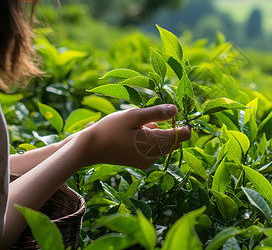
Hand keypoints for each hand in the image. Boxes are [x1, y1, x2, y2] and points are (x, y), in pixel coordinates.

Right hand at [75, 104, 190, 168]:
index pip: (182, 136)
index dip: (183, 124)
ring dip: (157, 132)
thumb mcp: (133, 116)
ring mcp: (146, 161)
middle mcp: (154, 156)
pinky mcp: (139, 162)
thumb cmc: (110, 129)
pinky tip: (135, 132)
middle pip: (174, 140)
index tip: (174, 113)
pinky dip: (149, 139)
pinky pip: (153, 148)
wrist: (88, 149)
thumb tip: (176, 110)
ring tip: (138, 124)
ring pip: (163, 144)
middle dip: (168, 127)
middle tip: (151, 116)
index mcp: (155, 144)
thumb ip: (157, 113)